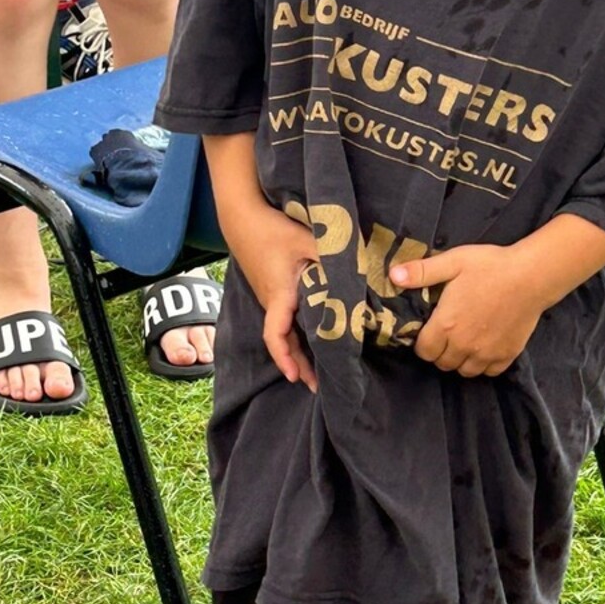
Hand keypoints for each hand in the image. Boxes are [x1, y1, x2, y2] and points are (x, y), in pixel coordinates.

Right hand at [227, 203, 319, 391]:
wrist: (242, 217)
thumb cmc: (273, 229)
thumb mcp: (307, 240)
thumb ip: (333, 257)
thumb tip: (362, 274)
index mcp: (280, 295)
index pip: (276, 335)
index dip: (285, 358)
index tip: (295, 377)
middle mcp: (272, 301)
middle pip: (282, 342)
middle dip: (298, 365)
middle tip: (316, 386)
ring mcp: (270, 297)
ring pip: (284, 332)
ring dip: (298, 351)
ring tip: (315, 372)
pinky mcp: (272, 290)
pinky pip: (284, 319)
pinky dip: (296, 335)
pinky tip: (311, 339)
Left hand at [389, 244, 545, 377]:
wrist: (532, 276)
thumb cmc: (490, 266)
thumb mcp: (453, 262)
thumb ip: (421, 272)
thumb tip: (393, 276)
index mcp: (446, 325)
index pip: (423, 351)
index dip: (423, 343)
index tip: (430, 331)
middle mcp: (463, 345)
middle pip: (442, 363)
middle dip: (440, 352)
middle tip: (447, 334)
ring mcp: (486, 353)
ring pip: (464, 371)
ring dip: (460, 360)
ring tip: (464, 342)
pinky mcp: (506, 355)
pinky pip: (488, 372)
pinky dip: (483, 365)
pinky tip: (484, 347)